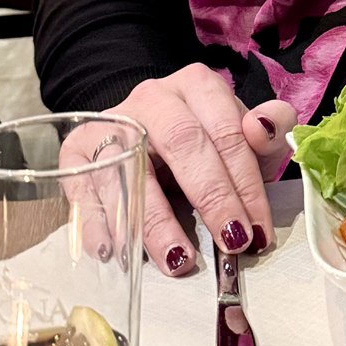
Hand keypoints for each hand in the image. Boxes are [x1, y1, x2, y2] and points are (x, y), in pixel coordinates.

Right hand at [103, 65, 297, 275]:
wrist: (145, 133)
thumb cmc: (205, 142)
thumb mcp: (244, 137)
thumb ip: (268, 131)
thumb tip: (263, 128)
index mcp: (198, 85)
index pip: (227, 132)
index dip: (246, 183)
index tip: (257, 230)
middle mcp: (153, 97)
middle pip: (183, 142)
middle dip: (211, 197)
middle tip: (230, 243)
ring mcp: (112, 121)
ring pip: (132, 167)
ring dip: (155, 220)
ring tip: (178, 260)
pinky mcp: (77, 149)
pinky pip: (85, 185)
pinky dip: (99, 221)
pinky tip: (116, 250)